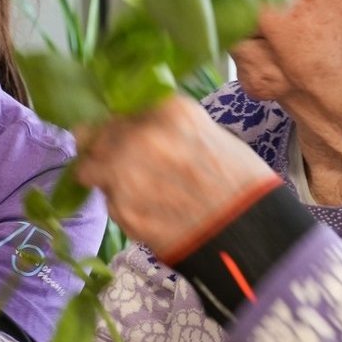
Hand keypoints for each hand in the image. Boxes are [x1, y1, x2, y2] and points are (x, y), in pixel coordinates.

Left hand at [72, 95, 279, 259]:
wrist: (249, 233)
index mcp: (166, 111)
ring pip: (92, 171)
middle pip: (92, 136)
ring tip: (141, 191)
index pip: (117, 108)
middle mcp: (139, 137)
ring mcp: (124, 175)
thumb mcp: (203, 132)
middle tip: (122, 164)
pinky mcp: (121, 211)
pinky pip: (109, 202)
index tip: (119, 133)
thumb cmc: (238, 180)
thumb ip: (161, 123)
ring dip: (107, 178)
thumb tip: (128, 124)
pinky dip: (122, 206)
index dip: (116, 124)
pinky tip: (151, 211)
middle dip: (102, 149)